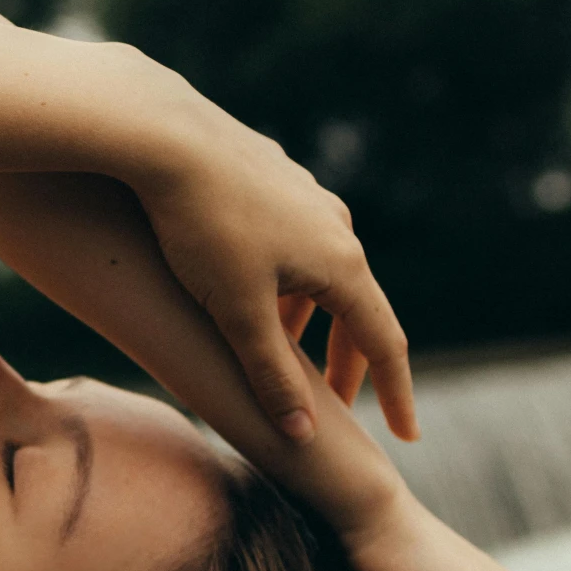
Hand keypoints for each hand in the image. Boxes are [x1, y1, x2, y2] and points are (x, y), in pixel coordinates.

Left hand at [132, 74, 417, 445]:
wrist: (164, 135)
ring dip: (305, 320)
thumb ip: (270, 376)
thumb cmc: (201, 227)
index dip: (395, 394)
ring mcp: (305, 197)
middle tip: (332, 405)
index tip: (405, 435)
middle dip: (344, 363)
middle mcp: (336, 227)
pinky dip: (280, 282)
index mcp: (341, 264)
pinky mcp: (272, 178)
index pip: (384, 342)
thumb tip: (303, 435)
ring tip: (276, 353)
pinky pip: (290, 243)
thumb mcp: (235, 313)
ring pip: (318, 274)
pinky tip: (242, 287)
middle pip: (356, 309)